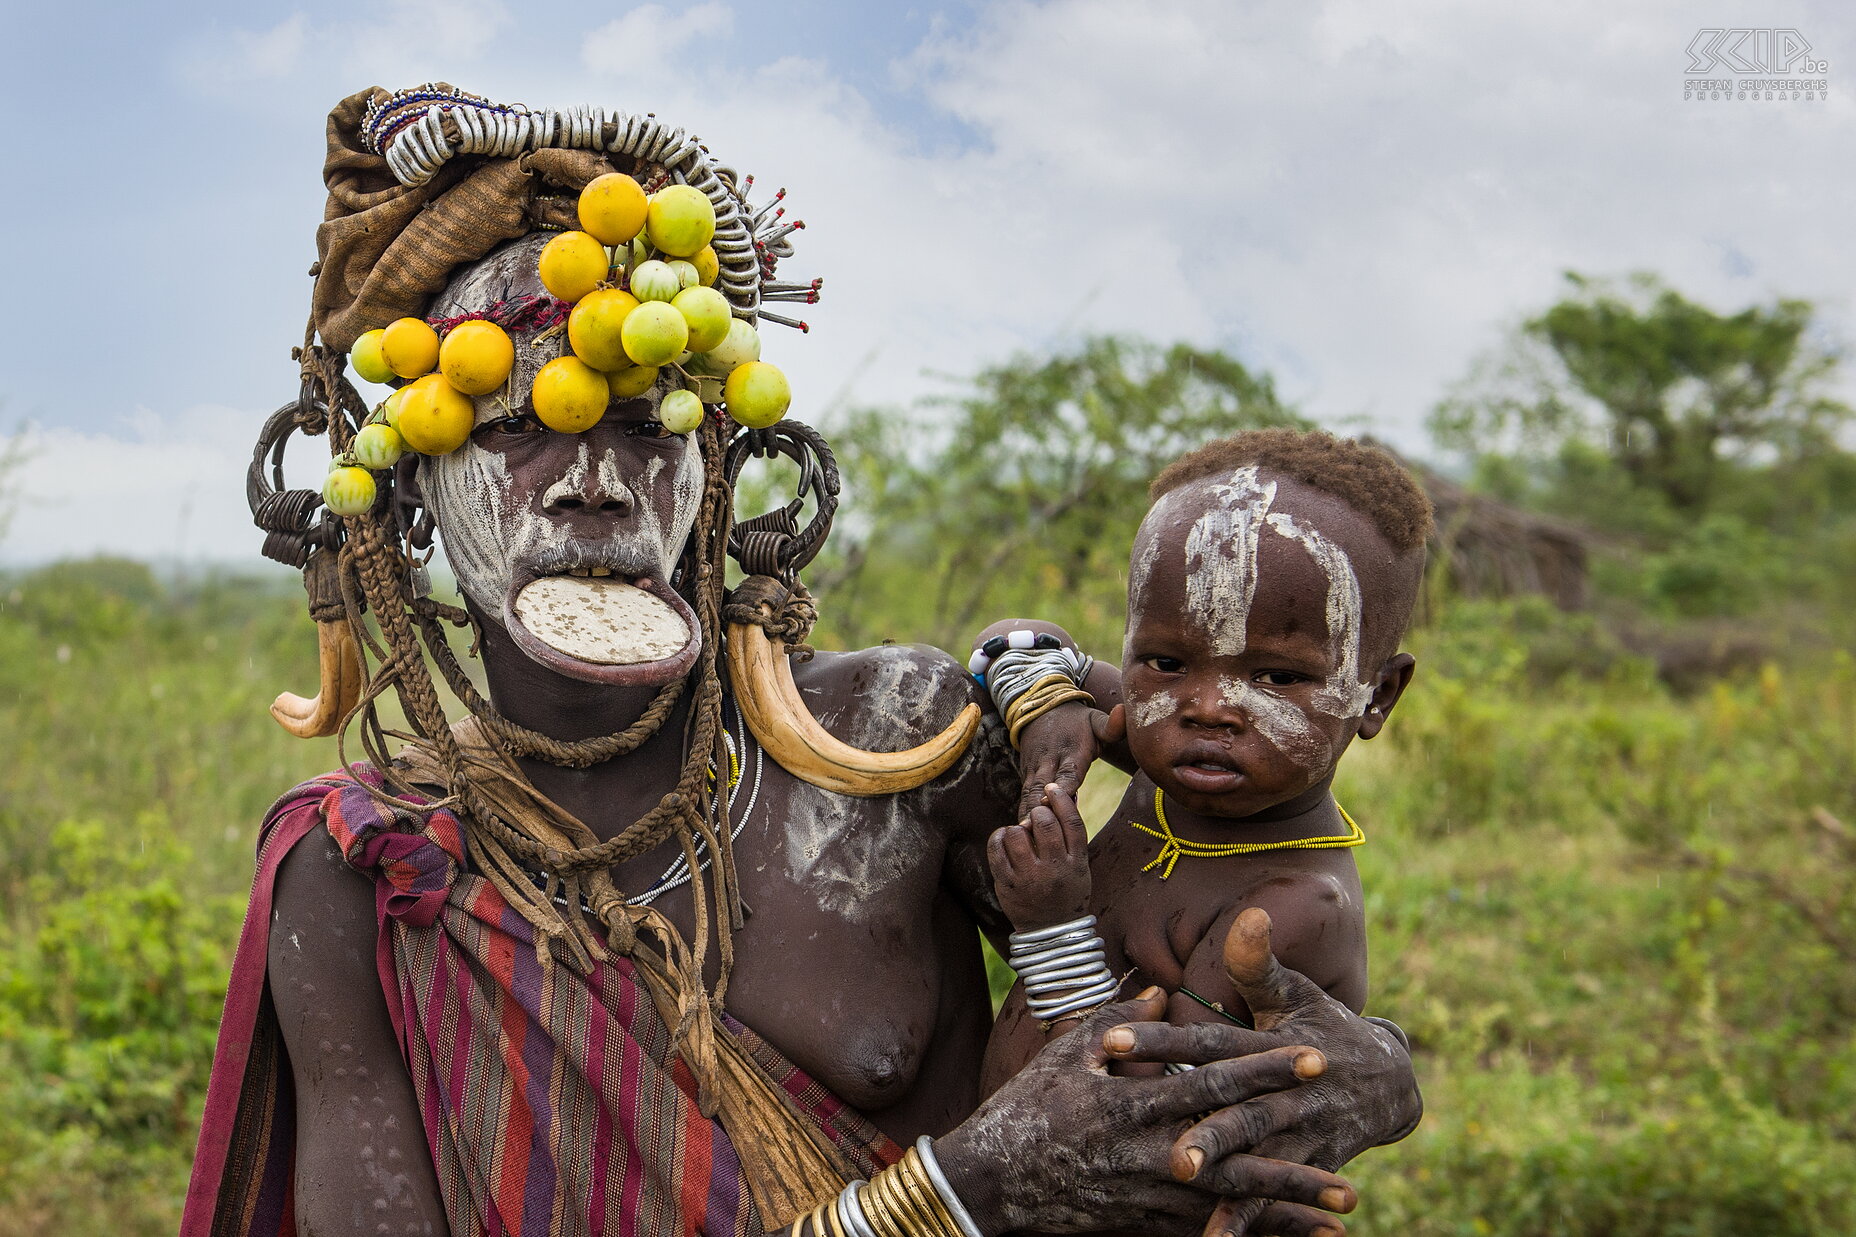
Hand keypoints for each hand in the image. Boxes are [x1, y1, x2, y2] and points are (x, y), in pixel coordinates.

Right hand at [933, 989, 1357, 1235]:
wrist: (987, 1182)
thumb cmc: (1024, 1107)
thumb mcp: (1066, 1052)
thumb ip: (1119, 1018)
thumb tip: (1162, 985)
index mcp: (1132, 1102)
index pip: (1213, 1081)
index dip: (1265, 1068)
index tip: (1313, 1055)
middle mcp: (1147, 1152)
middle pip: (1236, 1146)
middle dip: (1294, 1141)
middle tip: (1346, 1127)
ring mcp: (1147, 1194)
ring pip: (1232, 1199)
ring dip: (1288, 1202)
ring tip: (1344, 1205)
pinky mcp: (1141, 1223)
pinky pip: (1206, 1229)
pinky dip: (1250, 1232)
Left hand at [988, 783, 1091, 929]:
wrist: (1051, 933)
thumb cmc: (1066, 892)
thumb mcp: (1079, 867)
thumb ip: (1072, 838)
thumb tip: (1062, 799)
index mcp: (1077, 863)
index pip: (1072, 823)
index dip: (1062, 800)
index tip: (1053, 788)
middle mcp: (1055, 869)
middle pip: (1044, 823)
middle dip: (1038, 812)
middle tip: (1036, 817)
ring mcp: (1030, 878)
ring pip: (1017, 833)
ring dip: (1017, 828)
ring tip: (1020, 836)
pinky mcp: (1008, 884)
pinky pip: (996, 850)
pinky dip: (998, 838)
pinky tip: (1003, 840)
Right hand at [1012, 700, 1114, 824]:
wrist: (1041, 708)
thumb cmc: (1077, 721)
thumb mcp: (1096, 719)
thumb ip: (1111, 725)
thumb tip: (1124, 712)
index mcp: (1071, 751)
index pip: (1069, 772)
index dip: (1064, 788)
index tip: (1056, 802)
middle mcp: (1050, 761)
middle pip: (1042, 788)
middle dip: (1037, 809)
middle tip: (1033, 830)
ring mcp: (1035, 768)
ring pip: (1029, 794)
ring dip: (1026, 814)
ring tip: (1023, 836)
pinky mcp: (1026, 774)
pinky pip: (1024, 796)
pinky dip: (1022, 812)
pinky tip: (1021, 834)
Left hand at [1104, 908, 1422, 1236]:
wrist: (1394, 1081)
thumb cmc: (1324, 1028)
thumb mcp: (1294, 995)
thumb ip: (1258, 965)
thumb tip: (1246, 914)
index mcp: (1265, 1045)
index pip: (1203, 1039)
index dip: (1158, 1038)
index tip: (1107, 1041)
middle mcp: (1283, 1089)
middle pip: (1233, 1104)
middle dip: (1198, 1119)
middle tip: (1151, 1129)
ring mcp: (1301, 1131)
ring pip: (1255, 1153)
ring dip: (1223, 1168)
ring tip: (1183, 1179)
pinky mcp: (1312, 1166)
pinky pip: (1275, 1198)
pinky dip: (1249, 1221)